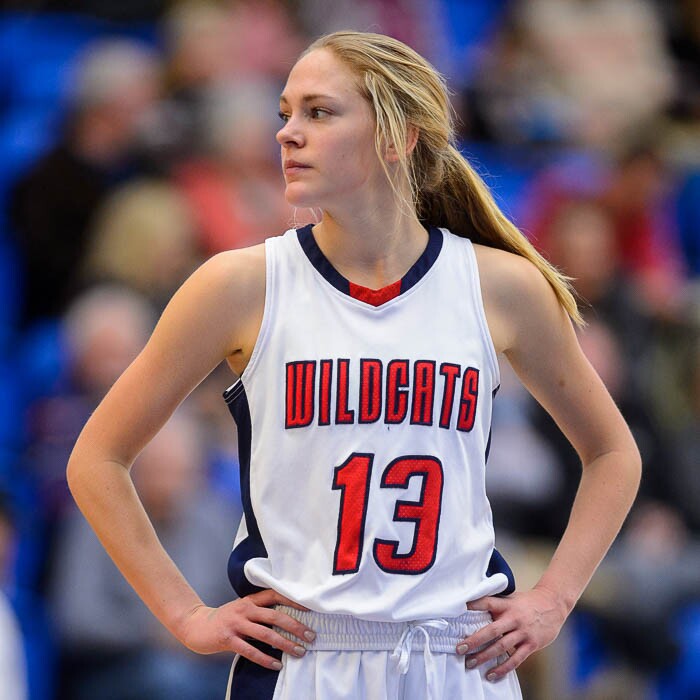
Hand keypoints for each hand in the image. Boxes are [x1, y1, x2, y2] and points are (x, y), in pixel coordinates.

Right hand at [180, 589, 315, 669]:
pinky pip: (250, 651)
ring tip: (299, 652)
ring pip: (266, 634)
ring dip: (285, 644)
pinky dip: (265, 658)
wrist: (197, 625)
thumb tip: (287, 620)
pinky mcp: (228, 639)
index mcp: (251, 600)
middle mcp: (245, 609)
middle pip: (275, 616)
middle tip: (311, 636)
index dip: (293, 600)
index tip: (310, 608)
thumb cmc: (226, 618)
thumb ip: (260, 611)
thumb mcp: (243, 609)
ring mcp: (236, 623)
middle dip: (295, 626)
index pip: (276, 595)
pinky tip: (277, 664)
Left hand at [456, 586, 567, 681]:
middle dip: (474, 641)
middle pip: (491, 631)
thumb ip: (497, 606)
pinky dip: (503, 668)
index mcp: (507, 605)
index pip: (488, 603)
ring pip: (501, 647)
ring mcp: (523, 632)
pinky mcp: (531, 644)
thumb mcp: (511, 599)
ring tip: (470, 664)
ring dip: (485, 656)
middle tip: (460, 648)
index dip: (475, 605)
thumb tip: (473, 610)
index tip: (461, 608)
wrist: (553, 604)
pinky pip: (515, 659)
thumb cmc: (527, 602)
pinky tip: (492, 674)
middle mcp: (514, 618)